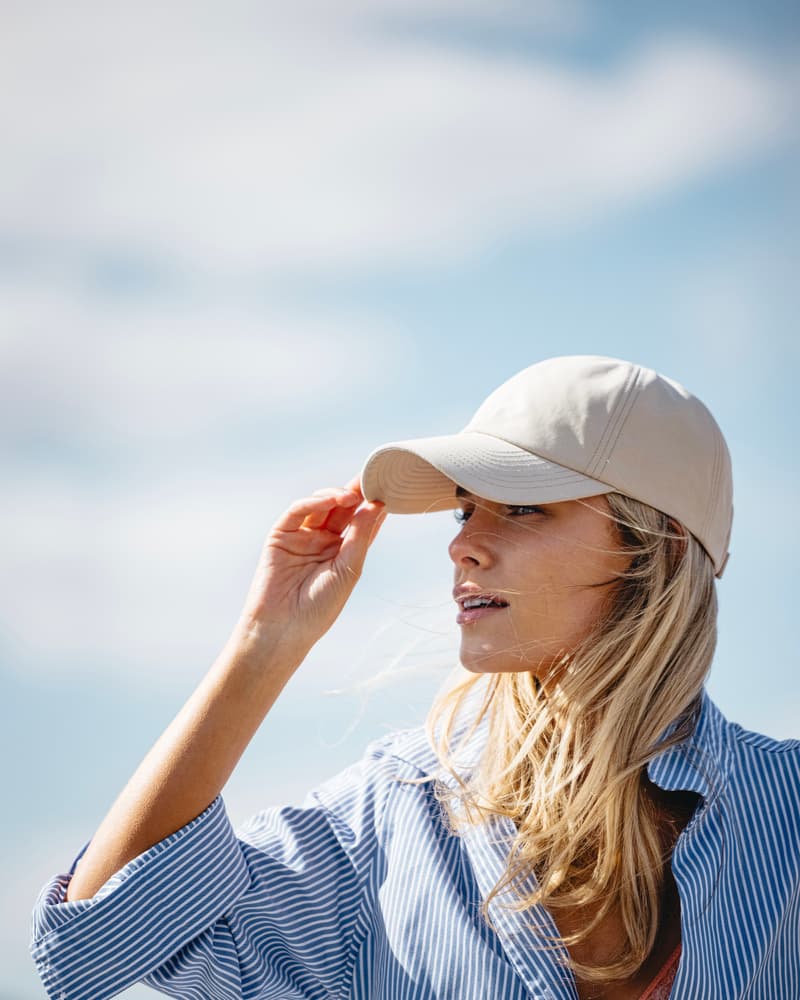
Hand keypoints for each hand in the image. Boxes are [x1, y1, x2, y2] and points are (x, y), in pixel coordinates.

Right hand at [238, 478, 385, 655]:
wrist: (283, 629)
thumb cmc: (319, 608)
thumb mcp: (349, 570)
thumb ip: (361, 536)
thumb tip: (377, 506)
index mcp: (343, 552)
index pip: (361, 521)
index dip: (372, 504)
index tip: (387, 488)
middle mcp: (324, 541)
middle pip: (342, 509)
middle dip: (356, 493)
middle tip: (369, 478)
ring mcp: (302, 537)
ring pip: (320, 505)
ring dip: (335, 496)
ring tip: (350, 496)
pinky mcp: (280, 535)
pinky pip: (297, 512)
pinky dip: (312, 503)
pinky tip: (328, 501)